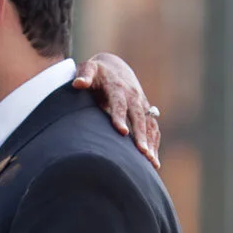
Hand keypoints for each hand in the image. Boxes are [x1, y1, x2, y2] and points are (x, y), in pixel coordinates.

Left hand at [73, 52, 161, 172]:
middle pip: (139, 117)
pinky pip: (153, 129)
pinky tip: (153, 163)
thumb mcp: (89, 69)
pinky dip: (155, 144)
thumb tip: (78, 84)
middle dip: (141, 135)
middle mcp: (133, 96)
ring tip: (151, 163)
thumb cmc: (97, 73)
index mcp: (118, 87)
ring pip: (149, 125)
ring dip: (151, 143)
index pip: (119, 103)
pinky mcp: (146, 112)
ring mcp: (141, 105)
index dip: (120, 117)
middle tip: (142, 153)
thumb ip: (84, 75)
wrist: (114, 69)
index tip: (122, 132)